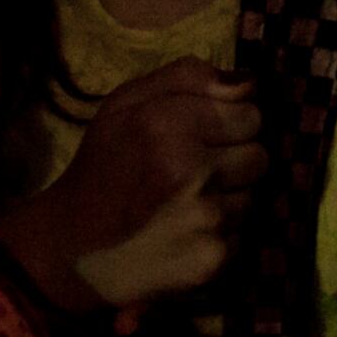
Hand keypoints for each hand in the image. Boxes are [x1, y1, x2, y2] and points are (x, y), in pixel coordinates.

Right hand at [0, 59, 263, 309]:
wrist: (75, 248)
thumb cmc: (103, 166)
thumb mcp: (125, 104)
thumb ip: (188, 77)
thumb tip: (251, 81)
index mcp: (167, 123)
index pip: (250, 113)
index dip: (227, 123)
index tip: (200, 136)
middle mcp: (192, 170)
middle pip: (260, 154)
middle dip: (234, 159)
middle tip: (194, 170)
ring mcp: (206, 218)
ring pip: (254, 195)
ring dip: (228, 197)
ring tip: (187, 202)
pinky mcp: (214, 259)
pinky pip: (243, 234)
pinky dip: (221, 233)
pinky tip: (186, 232)